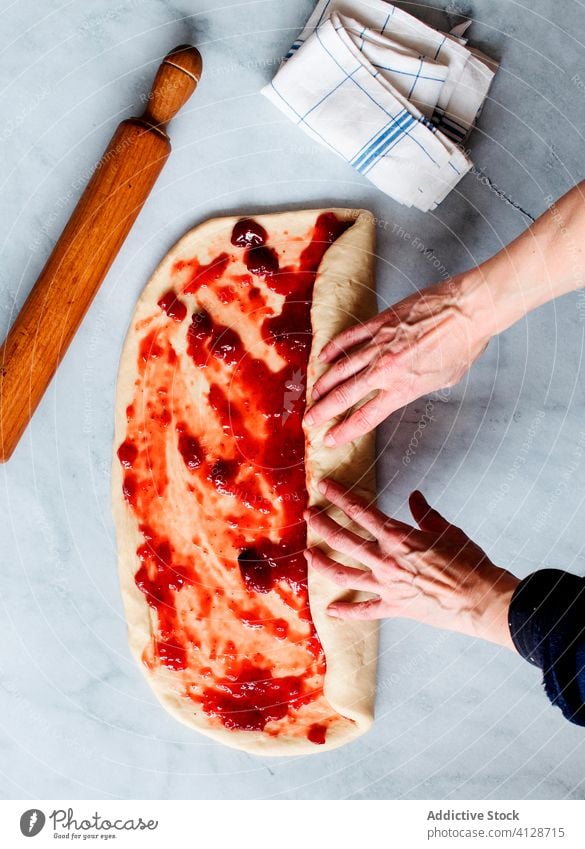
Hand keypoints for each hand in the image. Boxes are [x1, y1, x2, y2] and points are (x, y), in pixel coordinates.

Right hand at [304, 276, 489, 445]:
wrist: (467, 310)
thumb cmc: (463, 345)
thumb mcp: (444, 379)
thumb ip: (419, 387)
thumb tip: (409, 386)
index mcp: (403, 389)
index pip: (366, 417)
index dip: (344, 431)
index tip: (330, 439)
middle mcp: (385, 370)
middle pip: (344, 396)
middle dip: (323, 411)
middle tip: (309, 420)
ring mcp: (378, 345)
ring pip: (341, 368)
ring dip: (323, 384)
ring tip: (312, 394)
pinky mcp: (378, 324)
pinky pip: (349, 338)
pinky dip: (334, 348)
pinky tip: (323, 357)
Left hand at [304, 479, 518, 648]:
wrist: (480, 599)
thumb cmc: (468, 562)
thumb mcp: (447, 530)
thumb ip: (426, 514)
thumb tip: (415, 498)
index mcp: (398, 536)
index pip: (360, 511)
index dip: (339, 496)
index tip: (325, 487)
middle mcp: (386, 560)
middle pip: (343, 539)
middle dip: (322, 524)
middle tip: (309, 514)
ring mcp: (386, 585)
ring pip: (343, 573)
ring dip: (321, 563)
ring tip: (307, 553)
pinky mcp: (393, 607)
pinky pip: (364, 610)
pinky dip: (346, 611)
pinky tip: (330, 609)